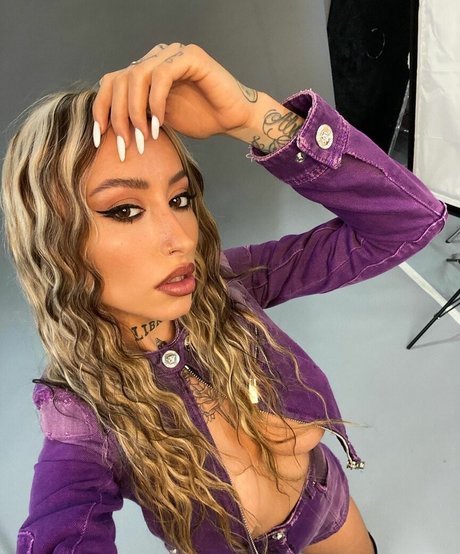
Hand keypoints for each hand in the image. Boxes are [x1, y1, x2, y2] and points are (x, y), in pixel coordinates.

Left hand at [92, 42, 261, 146]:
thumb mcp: (158, 121)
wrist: (234, 118)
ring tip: (143, 137)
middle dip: (118, 117)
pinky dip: (156, 102)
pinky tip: (160, 123)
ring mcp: (172, 53)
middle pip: (119, 80)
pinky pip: (162, 75)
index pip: (111, 84)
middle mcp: (155, 58)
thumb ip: (136, 116)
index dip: (101, 110)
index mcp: (145, 71)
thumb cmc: (202, 119)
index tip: (100, 139)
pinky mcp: (190, 57)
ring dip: (135, 111)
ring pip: (136, 76)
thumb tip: (108, 132)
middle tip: (125, 145)